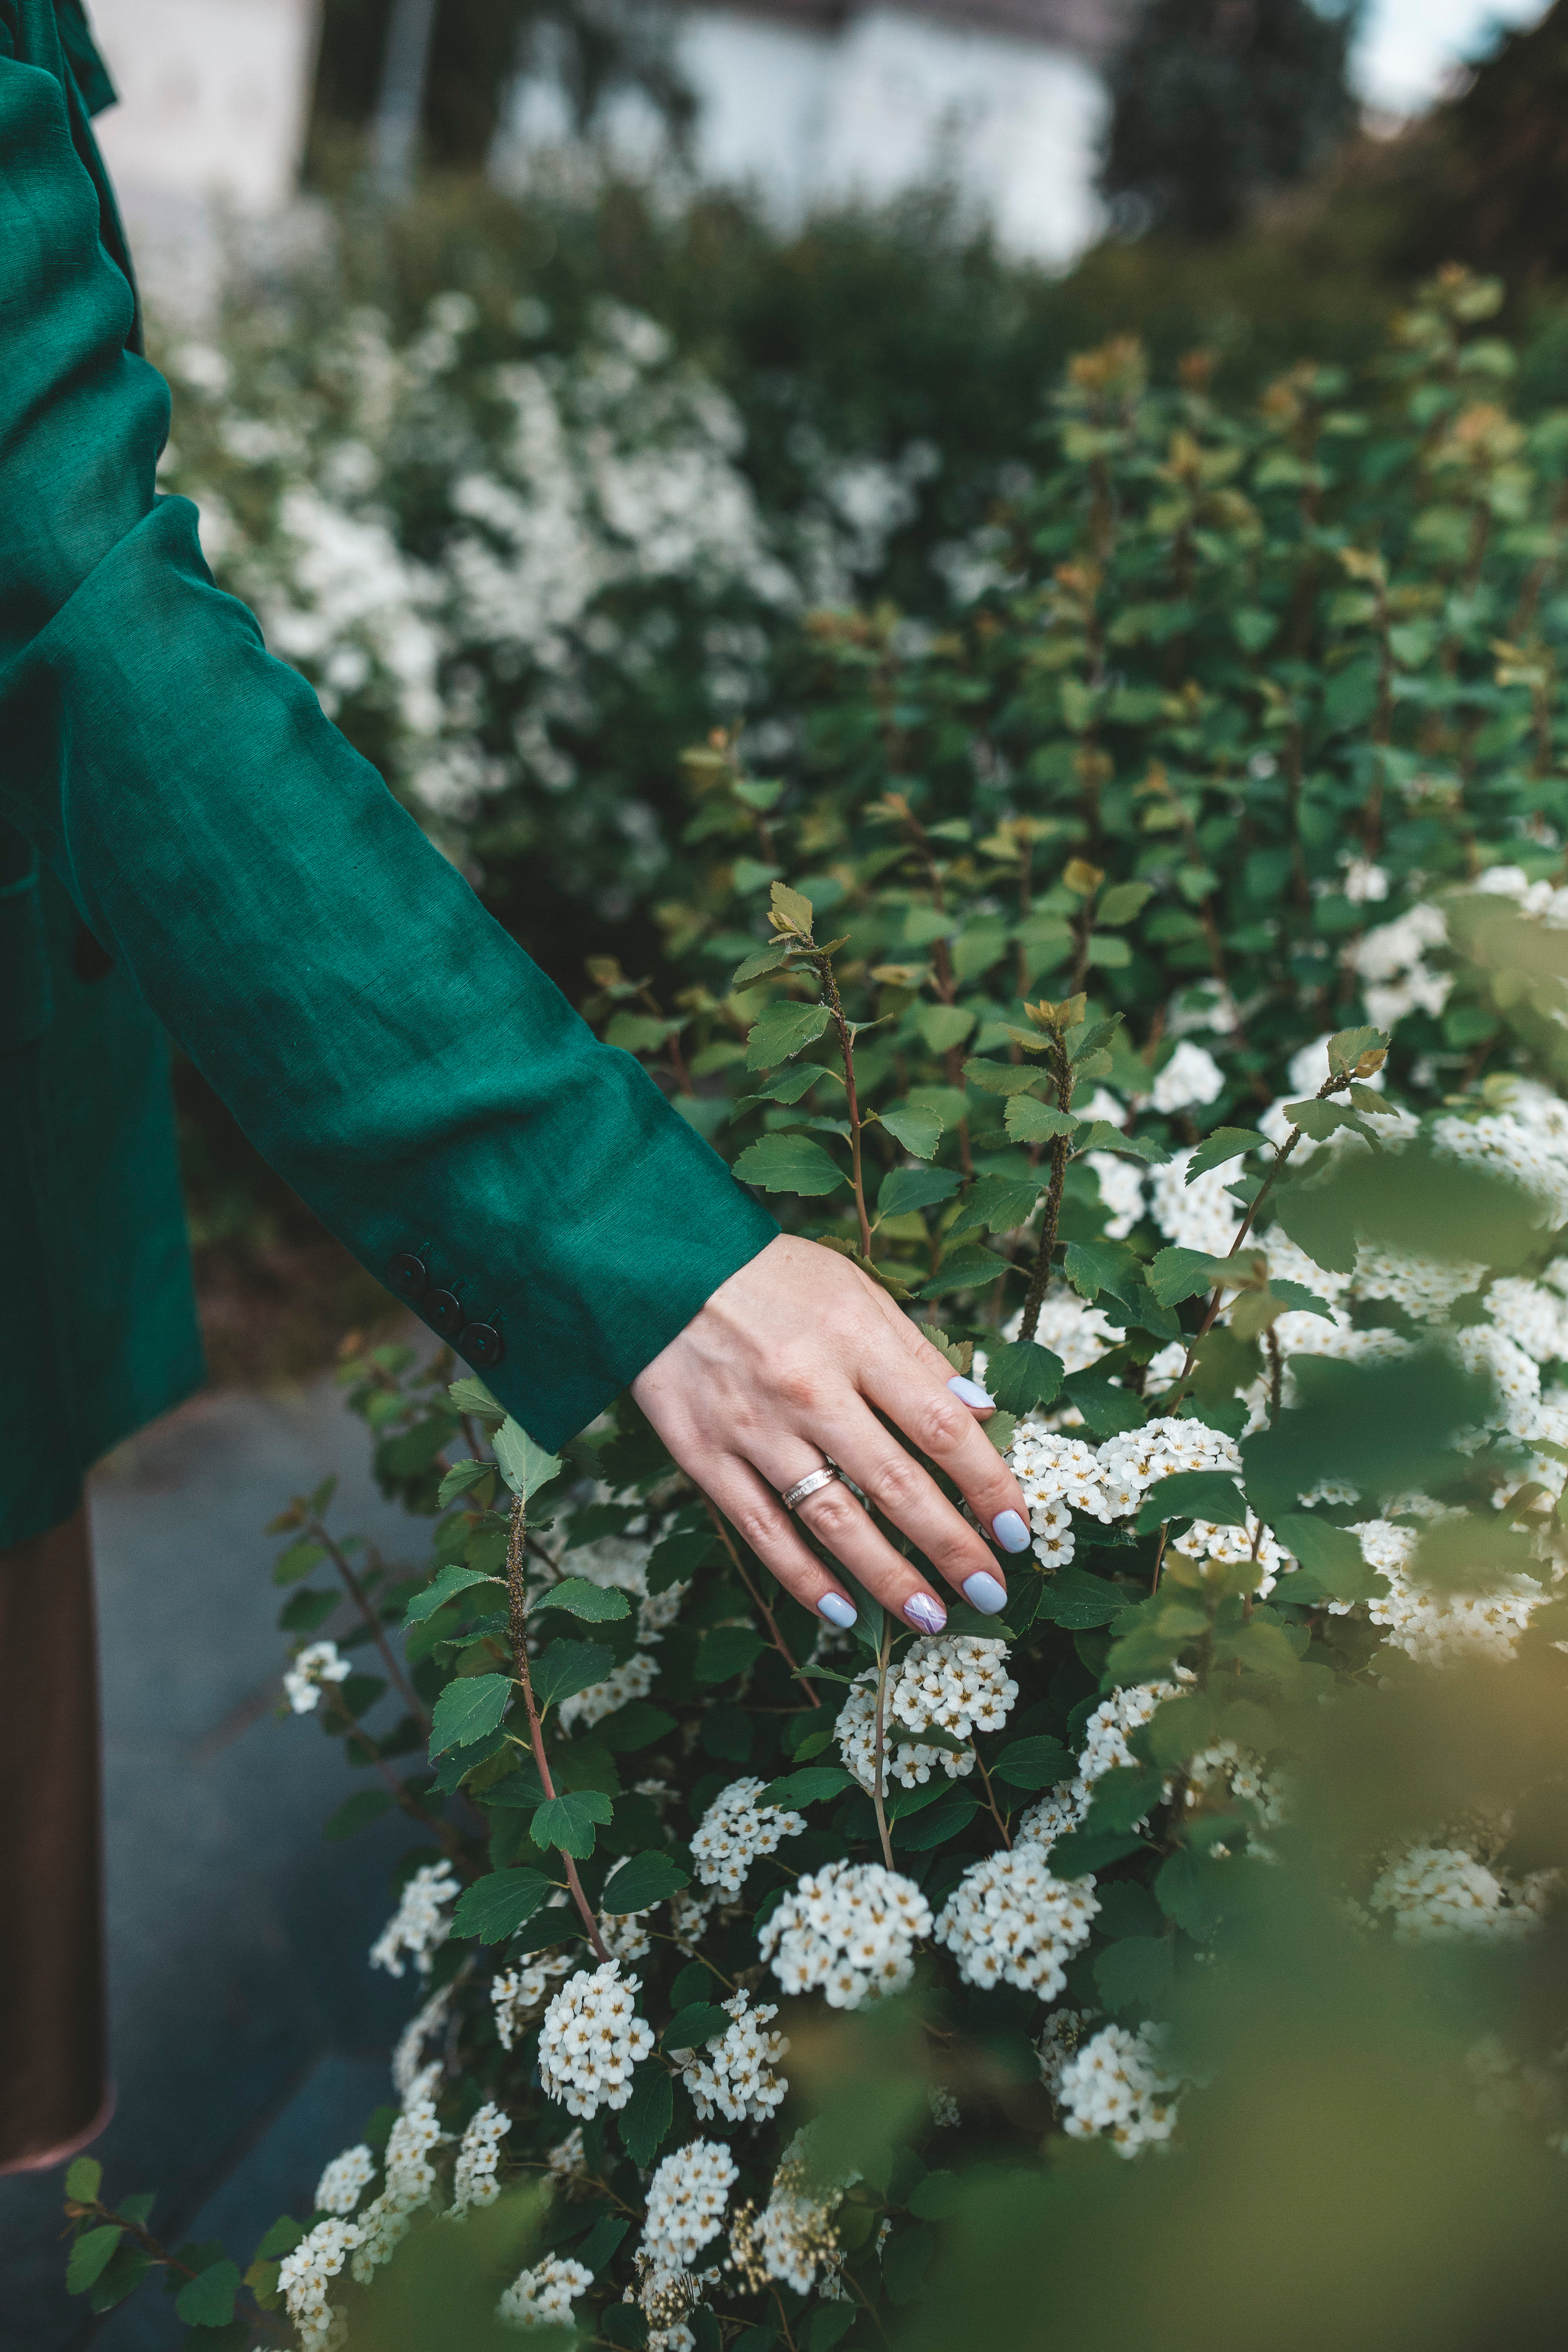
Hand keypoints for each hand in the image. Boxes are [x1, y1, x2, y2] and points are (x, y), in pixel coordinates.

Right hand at [630, 1234, 1033, 1633]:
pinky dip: (804, 1579)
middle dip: (952, 1549)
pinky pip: (761, 1532)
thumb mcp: (854, 1288)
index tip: (1017, 1529)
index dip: (987, 1483)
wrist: (652, 1265)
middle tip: (991, 1594)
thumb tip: (982, 1413)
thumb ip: (918, 1353)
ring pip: (832, 1521)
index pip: (940, 1425)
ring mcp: (752, 1428)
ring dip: (888, 1579)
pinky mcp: (703, 1456)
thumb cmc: (770, 1276)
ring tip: (929, 1619)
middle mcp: (807, 1387)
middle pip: (896, 1484)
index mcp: (854, 1338)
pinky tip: (844, 1612)